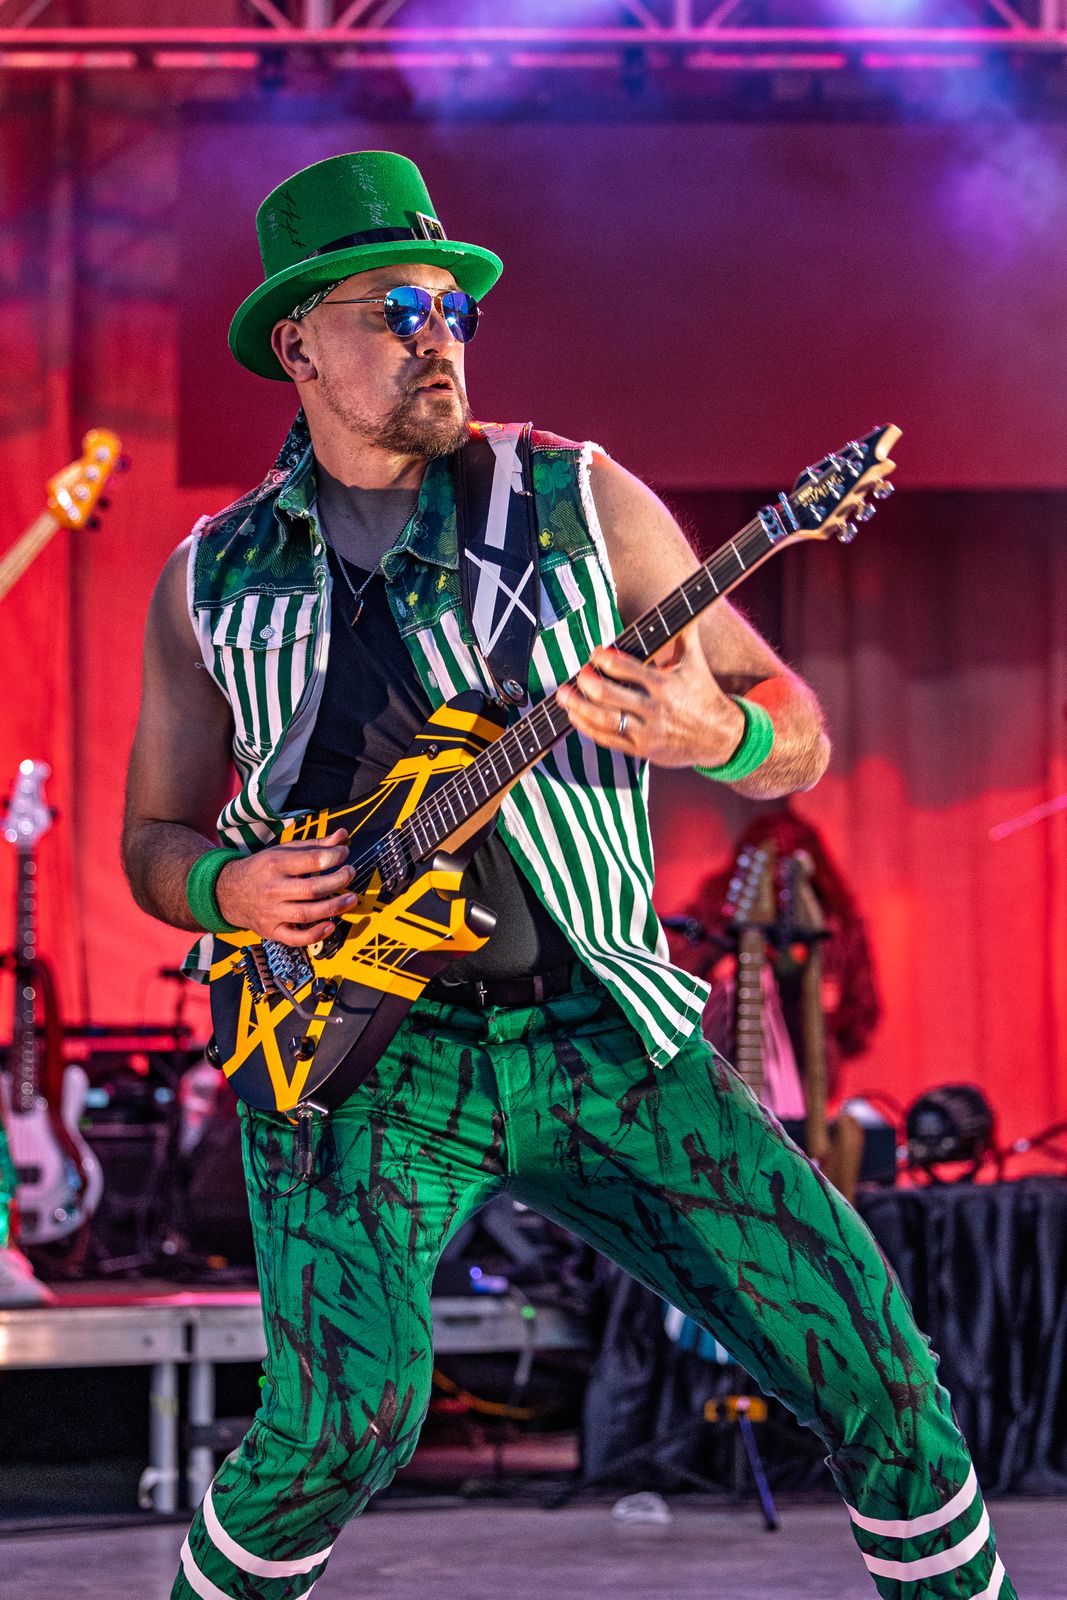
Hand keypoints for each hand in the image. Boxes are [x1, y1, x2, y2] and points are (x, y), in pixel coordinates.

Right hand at [215, 828, 357, 946]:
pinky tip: (330, 926)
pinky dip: (314, 935)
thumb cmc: (262, 869)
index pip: (310, 860)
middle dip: (337, 881)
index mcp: (275, 864)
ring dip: (333, 907)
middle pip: (311, 889)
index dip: (334, 856)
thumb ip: (314, 845)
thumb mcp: (283, 851)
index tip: (344, 853)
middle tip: (350, 873)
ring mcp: (271, 912)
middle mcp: (272, 889)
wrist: (228, 892)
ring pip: (306, 914)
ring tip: (351, 899)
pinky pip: (294, 938)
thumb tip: (342, 836)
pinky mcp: (272, 930)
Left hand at [556, 633, 745, 767]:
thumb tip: (685, 600)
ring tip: (564, 695)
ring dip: (579, 707)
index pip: (627, 669)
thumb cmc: (703, 692)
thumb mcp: (694, 661)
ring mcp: (646, 731)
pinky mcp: (641, 750)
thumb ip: (684, 632)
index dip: (605, 659)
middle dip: (588, 682)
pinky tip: (575, 716)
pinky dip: (587, 728)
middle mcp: (654, 709)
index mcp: (664, 684)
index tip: (596, 654)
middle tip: (579, 673)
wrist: (721, 736)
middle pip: (609, 695)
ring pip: (604, 720)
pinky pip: (608, 740)